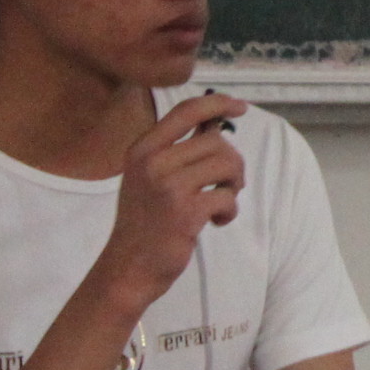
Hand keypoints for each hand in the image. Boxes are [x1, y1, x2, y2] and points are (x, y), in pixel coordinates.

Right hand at [101, 92, 248, 308]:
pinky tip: (217, 222)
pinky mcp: (185, 212)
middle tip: (226, 185)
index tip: (240, 107)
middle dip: (232, 163)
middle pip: (217, 141)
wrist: (128, 267)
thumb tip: (214, 121)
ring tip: (222, 202)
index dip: (218, 103)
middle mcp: (152, 162)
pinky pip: (227, 197)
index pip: (186, 110)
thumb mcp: (150, 176)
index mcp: (142, 149)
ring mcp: (168, 186)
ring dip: (234, 184)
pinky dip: (230, 210)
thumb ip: (178, 150)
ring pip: (228, 164)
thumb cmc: (146, 221)